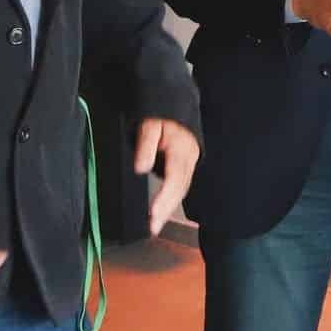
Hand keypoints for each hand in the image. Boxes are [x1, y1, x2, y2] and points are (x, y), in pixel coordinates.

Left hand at [134, 119, 201, 236]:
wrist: (176, 101)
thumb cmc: (162, 113)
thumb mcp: (150, 124)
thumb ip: (146, 145)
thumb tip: (141, 168)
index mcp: (181, 149)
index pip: (174, 177)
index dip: (165, 197)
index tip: (153, 213)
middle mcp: (188, 158)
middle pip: (180, 188)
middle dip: (167, 210)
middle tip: (153, 228)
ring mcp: (189, 161)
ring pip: (182, 189)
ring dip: (169, 208)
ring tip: (155, 226)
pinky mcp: (186, 164)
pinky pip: (181, 185)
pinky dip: (172, 200)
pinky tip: (163, 210)